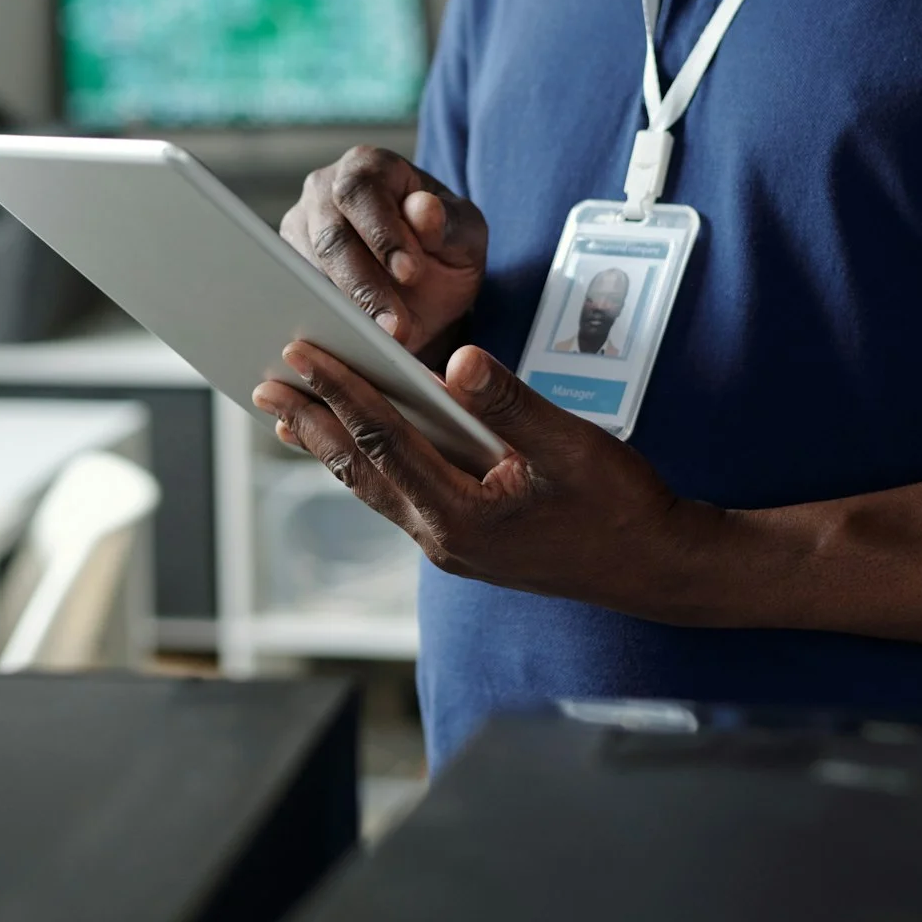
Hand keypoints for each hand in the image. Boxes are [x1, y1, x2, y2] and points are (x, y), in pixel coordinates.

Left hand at [252, 341, 725, 615]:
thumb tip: (462, 362)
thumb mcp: (573, 447)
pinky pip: (397, 496)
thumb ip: (513, 403)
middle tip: (266, 384)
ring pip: (372, 487)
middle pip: (359, 469)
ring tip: (290, 411)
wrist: (655, 569)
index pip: (384, 440)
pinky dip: (367, 463)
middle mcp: (443, 537)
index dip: (341, 391)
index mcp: (463, 514)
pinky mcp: (461, 541)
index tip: (303, 352)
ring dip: (330, 445)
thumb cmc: (621, 508)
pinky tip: (355, 442)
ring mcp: (449, 545)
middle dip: (312, 422)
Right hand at [279, 146, 487, 354]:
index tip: (409, 272)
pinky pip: (295, 299)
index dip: (381, 231)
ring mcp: (298, 231)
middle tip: (395, 328)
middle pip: (329, 236)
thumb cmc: (445, 249)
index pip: (361, 191)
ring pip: (306, 273)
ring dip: (344, 313)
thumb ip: (449, 223)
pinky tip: (351, 348)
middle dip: (364, 286)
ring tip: (379, 345)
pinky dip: (324, 324)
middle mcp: (322, 191)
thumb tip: (422, 209)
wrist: (424, 289)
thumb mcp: (465, 236)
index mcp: (367, 167)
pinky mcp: (288, 271)